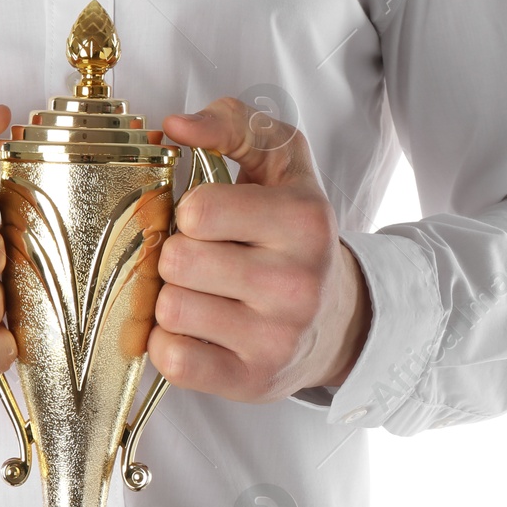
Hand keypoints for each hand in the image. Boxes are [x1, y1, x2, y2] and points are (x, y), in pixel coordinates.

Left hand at [149, 96, 370, 403]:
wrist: (337, 319)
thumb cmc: (293, 236)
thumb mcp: (280, 164)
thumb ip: (231, 124)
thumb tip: (175, 127)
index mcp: (304, 220)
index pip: (198, 210)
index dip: (189, 212)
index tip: (208, 221)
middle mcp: (297, 283)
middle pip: (176, 261)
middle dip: (176, 256)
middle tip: (202, 260)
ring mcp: (276, 340)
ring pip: (169, 310)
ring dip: (172, 299)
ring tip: (202, 294)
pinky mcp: (251, 382)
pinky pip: (172, 360)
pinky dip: (170, 344)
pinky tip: (197, 330)